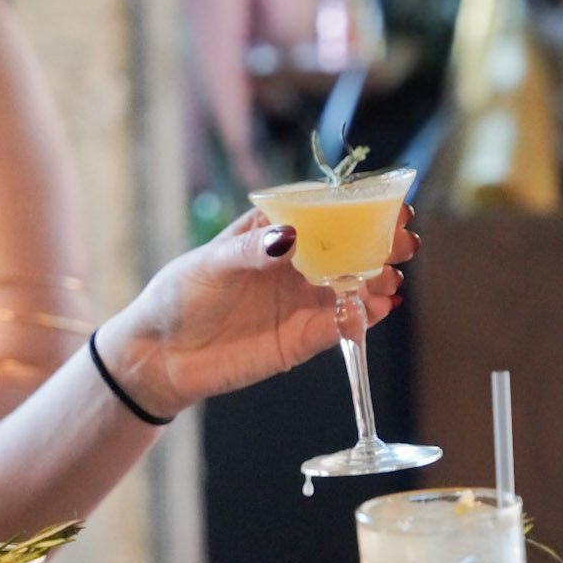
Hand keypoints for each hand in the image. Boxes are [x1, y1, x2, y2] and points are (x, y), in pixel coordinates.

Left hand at [113, 205, 418, 418]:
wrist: (160, 357)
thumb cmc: (179, 297)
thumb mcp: (209, 265)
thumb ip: (251, 251)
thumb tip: (291, 235)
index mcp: (273, 233)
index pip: (324, 213)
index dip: (360, 208)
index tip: (391, 206)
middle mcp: (296, 264)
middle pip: (350, 248)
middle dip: (381, 243)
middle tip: (403, 244)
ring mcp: (302, 301)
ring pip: (353, 285)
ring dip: (377, 280)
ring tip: (387, 278)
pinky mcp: (303, 338)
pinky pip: (342, 324)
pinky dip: (363, 316)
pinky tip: (378, 308)